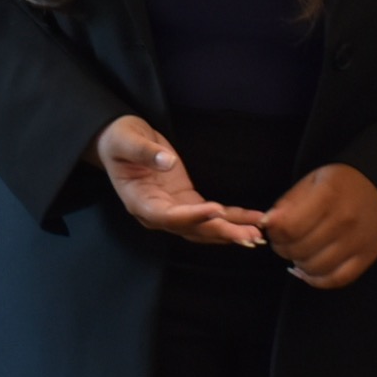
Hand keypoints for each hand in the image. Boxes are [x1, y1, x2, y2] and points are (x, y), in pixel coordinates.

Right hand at [90, 115, 263, 247]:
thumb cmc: (119, 140)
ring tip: (257, 234)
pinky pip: (209, 215)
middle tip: (248, 236)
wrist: (119, 141)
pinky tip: (251, 221)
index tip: (216, 210)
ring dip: (230, 231)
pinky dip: (230, 218)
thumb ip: (145, 152)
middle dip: (220, 232)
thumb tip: (167, 162)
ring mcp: (172, 209)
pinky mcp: (185, 201)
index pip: (168, 216)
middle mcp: (157, 213)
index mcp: (139, 202)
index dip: (193, 216)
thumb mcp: (127, 141)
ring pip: (203, 228)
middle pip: (191, 229)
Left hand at [260, 163, 376, 288]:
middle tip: (284, 240)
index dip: (273, 231)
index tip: (272, 227)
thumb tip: (267, 224)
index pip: (289, 227)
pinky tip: (307, 270)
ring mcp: (357, 242)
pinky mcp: (366, 258)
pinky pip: (336, 280)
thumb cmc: (342, 182)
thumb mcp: (312, 181)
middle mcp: (344, 221)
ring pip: (314, 268)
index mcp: (328, 197)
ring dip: (298, 263)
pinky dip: (316, 280)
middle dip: (282, 247)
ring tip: (298, 251)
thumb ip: (288, 203)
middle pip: (299, 249)